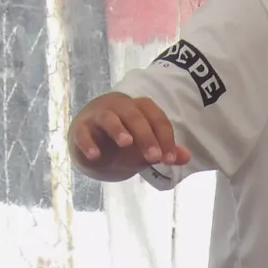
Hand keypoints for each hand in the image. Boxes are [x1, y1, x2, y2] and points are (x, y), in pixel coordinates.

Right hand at [68, 93, 190, 179]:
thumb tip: (187, 157)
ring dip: (118, 129)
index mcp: (138, 109)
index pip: (155, 117)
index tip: (169, 160)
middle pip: (134, 115)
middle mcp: (118, 108)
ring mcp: (97, 116)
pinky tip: (96, 156)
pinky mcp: (80, 129)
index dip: (165, 137)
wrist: (92, 150)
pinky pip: (83, 133)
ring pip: (108, 117)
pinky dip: (89, 143)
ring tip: (126, 144)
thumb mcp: (145, 149)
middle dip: (146, 136)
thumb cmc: (122, 146)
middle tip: (154, 158)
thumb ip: (165, 151)